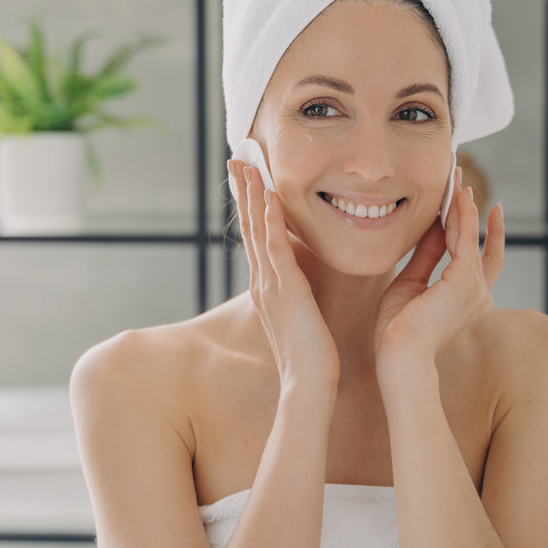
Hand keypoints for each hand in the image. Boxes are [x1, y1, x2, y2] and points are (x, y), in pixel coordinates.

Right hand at [228, 159, 339, 388]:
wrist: (308, 386)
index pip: (256, 238)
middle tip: (236, 160)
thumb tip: (303, 286)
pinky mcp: (286, 290)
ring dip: (252, 196)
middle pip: (249, 227)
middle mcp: (262, 282)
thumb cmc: (311, 358)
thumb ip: (298, 298)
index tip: (247, 179)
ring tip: (248, 166)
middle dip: (243, 192)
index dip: (250, 206)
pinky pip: (276, 249)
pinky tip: (270, 197)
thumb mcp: (301, 319)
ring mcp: (271, 285)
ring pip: (257, 231)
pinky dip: (271, 221)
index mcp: (267, 287)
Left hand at [372, 165, 504, 364]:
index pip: (482, 258)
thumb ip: (426, 256)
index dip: (484, 231)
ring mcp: (475, 288)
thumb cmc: (398, 329)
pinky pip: (466, 239)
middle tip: (462, 181)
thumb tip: (433, 228)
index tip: (481, 205)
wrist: (398, 354)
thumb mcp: (411, 283)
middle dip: (470, 210)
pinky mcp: (464, 281)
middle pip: (479, 242)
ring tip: (456, 178)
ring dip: (463, 205)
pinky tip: (458, 196)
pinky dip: (463, 216)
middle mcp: (478, 294)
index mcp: (467, 299)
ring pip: (470, 236)